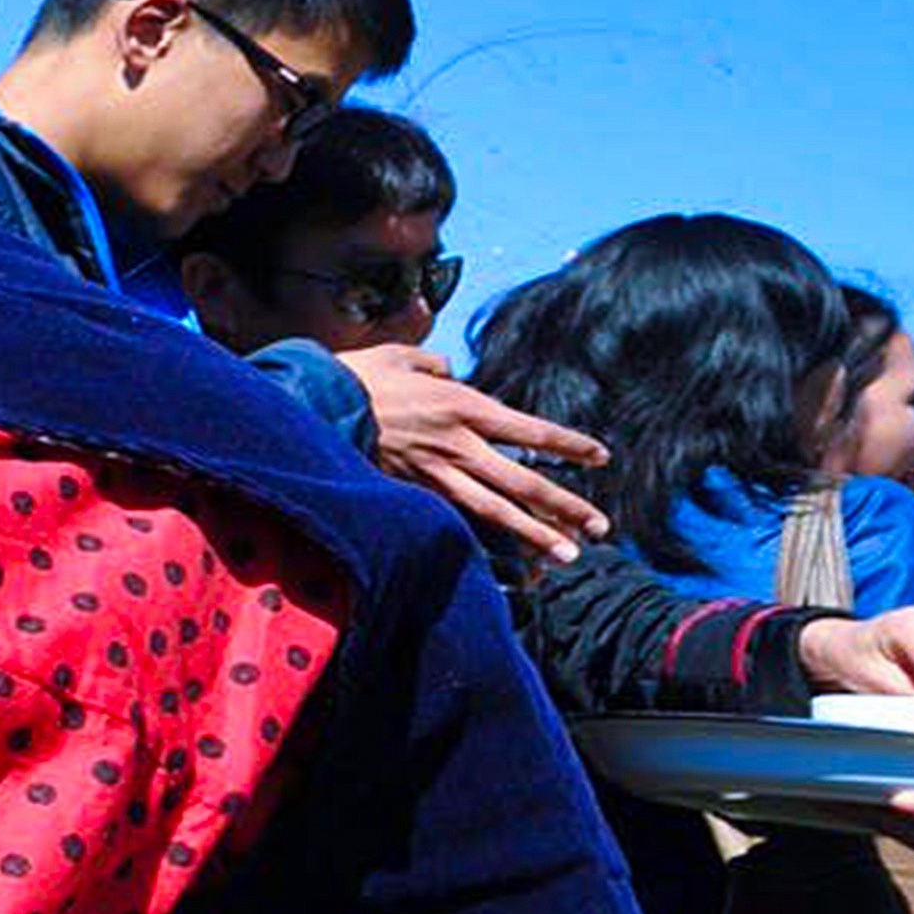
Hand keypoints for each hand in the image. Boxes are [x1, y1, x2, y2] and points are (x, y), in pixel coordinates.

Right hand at [350, 347, 609, 562]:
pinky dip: (482, 537)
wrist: (312, 404)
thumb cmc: (357, 374)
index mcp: (464, 406)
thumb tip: (451, 374)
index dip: (568, 445)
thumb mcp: (405, 356)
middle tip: (601, 526)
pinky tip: (504, 557)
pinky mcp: (408, 490)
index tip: (600, 457)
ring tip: (568, 555)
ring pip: (494, 509)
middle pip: (523, 481)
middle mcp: (457, 444)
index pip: (531, 430)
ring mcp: (432, 473)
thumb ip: (438, 366)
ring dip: (534, 533)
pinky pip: (453, 517)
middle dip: (565, 504)